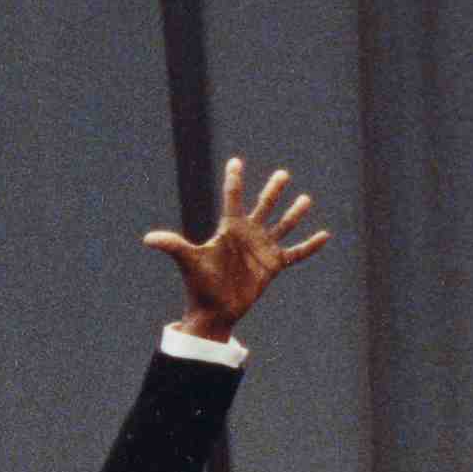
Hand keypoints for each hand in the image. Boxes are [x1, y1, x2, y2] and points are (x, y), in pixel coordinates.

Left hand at [143, 156, 328, 340]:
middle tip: (282, 174)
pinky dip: (310, 246)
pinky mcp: (273, 266)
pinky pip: (296, 254)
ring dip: (294, 214)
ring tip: (306, 198)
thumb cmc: (200, 285)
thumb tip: (148, 239)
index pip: (233, 198)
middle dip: (273, 191)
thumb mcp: (189, 261)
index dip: (235, 180)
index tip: (236, 161)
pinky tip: (324, 235)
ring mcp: (262, 249)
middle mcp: (248, 235)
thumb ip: (173, 246)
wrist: (214, 311)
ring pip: (282, 226)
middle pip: (263, 207)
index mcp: (229, 229)